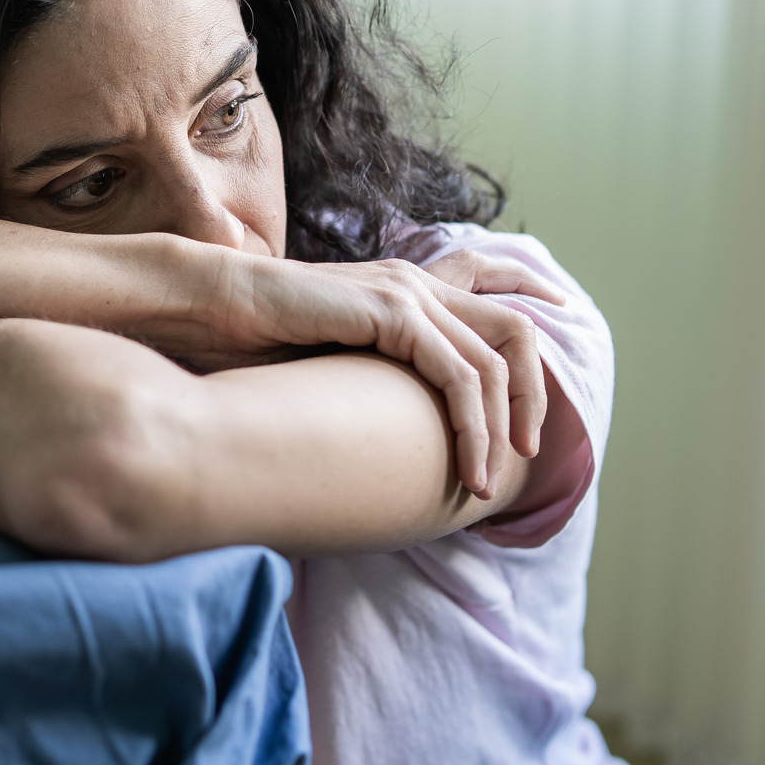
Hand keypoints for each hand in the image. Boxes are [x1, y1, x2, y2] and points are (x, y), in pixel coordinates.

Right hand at [147, 248, 559, 498]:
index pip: (493, 286)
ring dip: (502, 426)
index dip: (535, 307)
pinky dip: (473, 425)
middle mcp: (414, 284)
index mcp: (402, 288)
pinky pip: (460, 375)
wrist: (205, 308)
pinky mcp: (392, 313)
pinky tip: (466, 465)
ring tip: (487, 479)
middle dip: (534, 394)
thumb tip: (384, 434)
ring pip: (496, 360)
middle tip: (529, 450)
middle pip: (514, 331)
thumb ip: (369, 381)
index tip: (559, 355)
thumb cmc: (248, 344)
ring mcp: (407, 294)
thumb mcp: (327, 364)